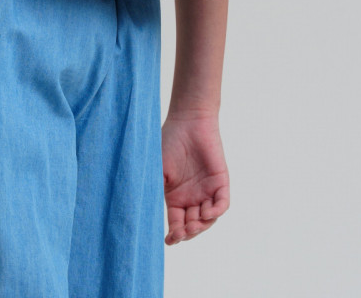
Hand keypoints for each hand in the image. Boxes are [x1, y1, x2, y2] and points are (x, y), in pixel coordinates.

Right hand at [161, 111, 229, 244]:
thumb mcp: (156, 169)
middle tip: (182, 233)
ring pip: (208, 219)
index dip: (174, 235)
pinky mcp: (221, 182)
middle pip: (193, 225)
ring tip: (193, 225)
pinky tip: (206, 212)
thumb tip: (138, 212)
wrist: (187, 121)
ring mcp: (207, 191)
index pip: (177, 224)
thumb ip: (151, 190)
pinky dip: (215, 212)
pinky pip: (222, 204)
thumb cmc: (168, 142)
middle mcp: (192, 197)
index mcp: (175, 197)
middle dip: (188, 233)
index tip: (169, 240)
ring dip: (201, 226)